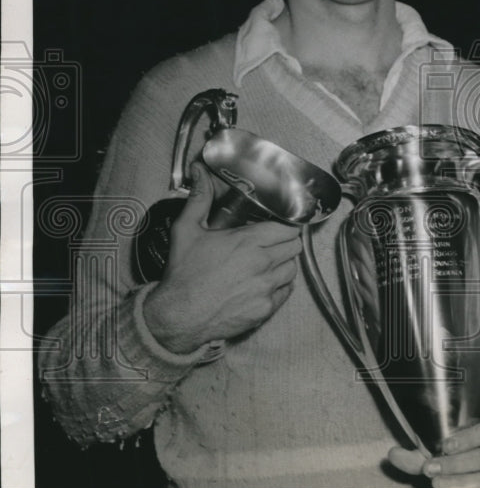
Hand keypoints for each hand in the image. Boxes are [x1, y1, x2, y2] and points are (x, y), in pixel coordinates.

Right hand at [143, 162, 301, 352]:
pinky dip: (280, 287)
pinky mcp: (265, 309)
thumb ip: (199, 199)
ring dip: (284, 264)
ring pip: (292, 269)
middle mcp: (262, 264)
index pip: (288, 228)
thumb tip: (199, 172)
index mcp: (248, 242)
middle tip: (273, 244)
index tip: (278, 226)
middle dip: (285, 242)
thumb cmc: (183, 274)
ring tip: (268, 263)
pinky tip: (264, 283)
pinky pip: (286, 292)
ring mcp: (266, 288)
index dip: (285, 225)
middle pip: (294, 247)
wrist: (178, 316)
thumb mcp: (187, 230)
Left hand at [387, 421, 479, 487]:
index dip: (468, 438)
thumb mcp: (438, 450)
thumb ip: (416, 454)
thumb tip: (393, 454)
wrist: (477, 468)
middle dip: (455, 464)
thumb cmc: (457, 454)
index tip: (445, 446)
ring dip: (459, 482)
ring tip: (437, 484)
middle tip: (430, 469)